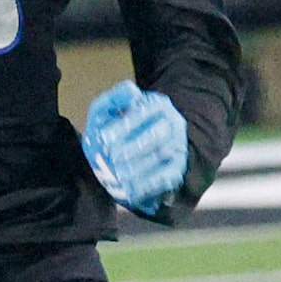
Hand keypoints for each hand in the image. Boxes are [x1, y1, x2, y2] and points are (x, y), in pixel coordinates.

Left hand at [82, 80, 187, 216]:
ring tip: (117, 174)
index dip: (123, 126)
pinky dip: (148, 185)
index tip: (103, 138)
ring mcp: (177, 146)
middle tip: (112, 157)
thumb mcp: (106, 110)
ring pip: (162, 156)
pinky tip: (129, 190)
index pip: (144, 113)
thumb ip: (113, 99)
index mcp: (157, 105)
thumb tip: (131, 91)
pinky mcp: (176, 168)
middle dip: (133, 148)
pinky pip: (167, 178)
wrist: (124, 150)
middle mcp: (172, 124)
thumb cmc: (112, 127)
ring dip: (139, 167)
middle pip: (158, 136)